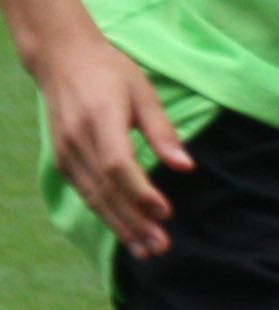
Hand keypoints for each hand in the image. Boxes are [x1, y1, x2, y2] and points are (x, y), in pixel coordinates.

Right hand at [27, 22, 187, 258]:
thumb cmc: (110, 71)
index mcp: (99, 118)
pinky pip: (84, 192)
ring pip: (93, 196)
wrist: (61, 59)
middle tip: (160, 248)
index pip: (118, 164)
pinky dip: (105, 214)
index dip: (140, 192)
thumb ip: (163, 131)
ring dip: (120, 226)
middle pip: (105, 189)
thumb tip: (185, 166)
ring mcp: (65, 151)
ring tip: (146, 250)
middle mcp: (77, 139)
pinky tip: (125, 232)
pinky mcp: (62, 159)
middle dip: (133, 222)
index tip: (165, 213)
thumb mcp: (143, 92)